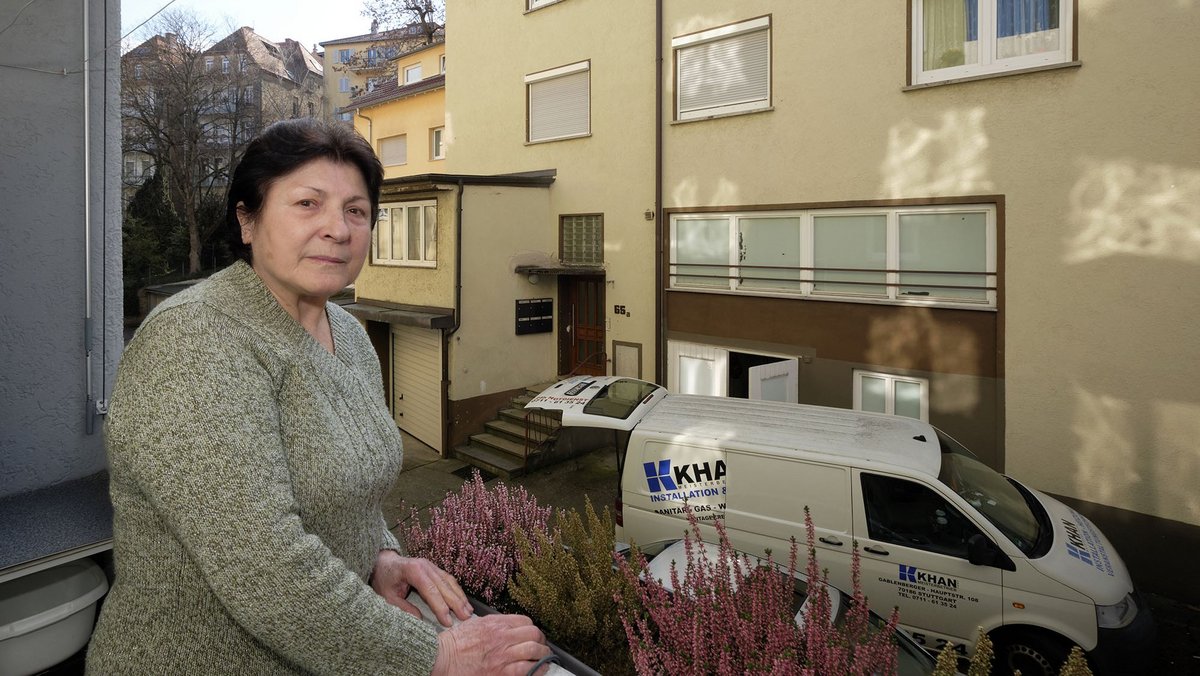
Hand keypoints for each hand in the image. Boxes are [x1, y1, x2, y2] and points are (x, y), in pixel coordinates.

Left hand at [370, 551, 471, 626]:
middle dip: (456, 603)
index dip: (440, 607)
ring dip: (460, 597)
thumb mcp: (388, 597)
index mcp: (413, 570)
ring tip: (468, 612)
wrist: (383, 563)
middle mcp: (425, 566)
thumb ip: (403, 608)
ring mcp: (431, 566)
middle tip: (465, 618)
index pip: (430, 590)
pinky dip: (457, 591)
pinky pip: (448, 580)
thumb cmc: (384, 580)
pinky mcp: (434, 569)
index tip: (448, 621)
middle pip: (444, 586)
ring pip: (450, 582)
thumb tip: (420, 620)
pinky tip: (463, 601)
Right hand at [432, 613, 551, 675]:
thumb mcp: (475, 623)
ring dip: (542, 655)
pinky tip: (538, 670)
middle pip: (534, 634)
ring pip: (534, 650)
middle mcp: (502, 636)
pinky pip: (527, 669)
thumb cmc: (454, 643)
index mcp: (496, 623)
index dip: (532, 629)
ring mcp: (503, 654)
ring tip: (543, 659)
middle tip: (541, 647)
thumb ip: (494, 623)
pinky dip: (536, 669)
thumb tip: (508, 627)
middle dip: (541, 641)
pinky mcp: (501, 671)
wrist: (442, 658)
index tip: (533, 635)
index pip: (525, 621)